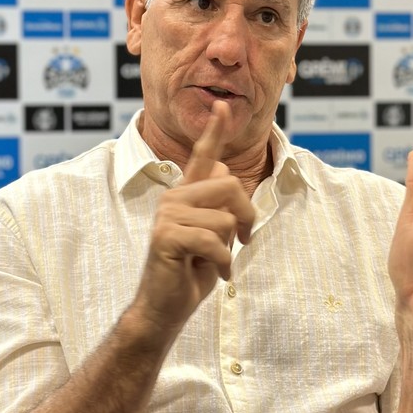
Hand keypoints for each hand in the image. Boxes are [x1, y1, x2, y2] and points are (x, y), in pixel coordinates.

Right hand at [130, 101, 255, 342]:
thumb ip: (221, 207)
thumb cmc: (192, 272)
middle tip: (243, 241)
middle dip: (246, 216)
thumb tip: (228, 177)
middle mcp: (175, 197)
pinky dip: (222, 264)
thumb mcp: (214, 235)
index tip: (223, 105)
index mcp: (187, 194)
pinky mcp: (166, 236)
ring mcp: (167, 215)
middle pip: (230, 185)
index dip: (215, 131)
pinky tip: (214, 274)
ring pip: (225, 218)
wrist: (165, 307)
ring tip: (217, 262)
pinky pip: (214, 242)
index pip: (203, 156)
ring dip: (230, 247)